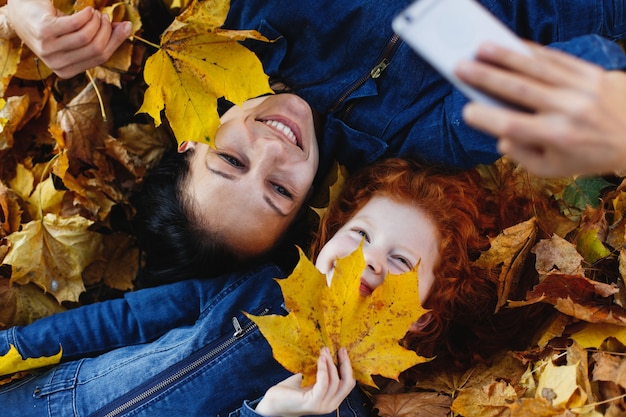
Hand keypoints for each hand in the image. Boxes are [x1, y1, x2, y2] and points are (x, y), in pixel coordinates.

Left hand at [7, 0, 131, 77]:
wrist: (23, 14)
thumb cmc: (53, 26)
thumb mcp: (78, 36)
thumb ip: (102, 37)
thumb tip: (128, 27)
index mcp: (67, 71)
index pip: (101, 58)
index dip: (115, 41)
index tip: (123, 25)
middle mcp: (57, 65)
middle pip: (96, 49)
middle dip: (105, 30)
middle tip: (105, 17)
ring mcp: (49, 49)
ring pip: (86, 37)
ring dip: (95, 22)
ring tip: (94, 13)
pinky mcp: (44, 32)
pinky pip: (75, 25)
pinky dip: (86, 15)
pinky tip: (87, 10)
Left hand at [255, 347, 355, 416]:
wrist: (274, 404)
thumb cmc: (291, 392)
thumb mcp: (310, 380)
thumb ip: (321, 372)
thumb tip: (328, 353)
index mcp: (332, 399)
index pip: (348, 383)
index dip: (348, 366)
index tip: (342, 351)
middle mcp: (330, 405)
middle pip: (347, 383)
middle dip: (345, 364)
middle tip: (340, 349)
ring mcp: (322, 406)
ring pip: (335, 381)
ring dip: (331, 363)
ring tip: (324, 351)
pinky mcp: (313, 402)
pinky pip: (323, 383)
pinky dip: (323, 369)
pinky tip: (320, 359)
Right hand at [455, 41, 625, 176]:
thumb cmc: (586, 156)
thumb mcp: (551, 170)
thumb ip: (521, 155)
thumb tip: (500, 135)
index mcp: (556, 137)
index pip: (511, 125)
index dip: (486, 118)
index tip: (467, 112)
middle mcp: (569, 110)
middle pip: (518, 89)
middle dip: (485, 77)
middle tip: (459, 66)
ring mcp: (581, 88)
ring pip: (535, 68)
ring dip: (504, 56)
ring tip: (479, 48)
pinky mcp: (592, 73)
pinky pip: (556, 59)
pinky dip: (531, 52)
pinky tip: (511, 46)